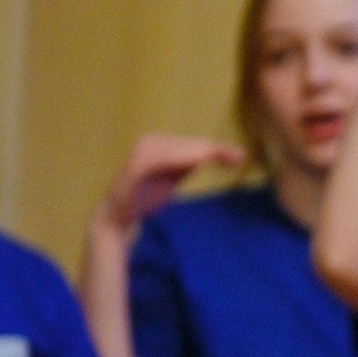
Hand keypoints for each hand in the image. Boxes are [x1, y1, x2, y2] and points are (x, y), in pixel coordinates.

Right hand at [104, 133, 240, 231]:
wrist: (117, 215)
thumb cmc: (145, 197)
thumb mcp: (172, 177)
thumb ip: (187, 164)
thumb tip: (213, 154)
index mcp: (160, 143)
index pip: (194, 145)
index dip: (217, 150)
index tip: (239, 157)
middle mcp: (151, 141)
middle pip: (192, 145)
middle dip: (217, 150)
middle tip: (240, 157)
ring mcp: (144, 149)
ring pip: (183, 149)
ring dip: (207, 152)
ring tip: (230, 158)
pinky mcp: (139, 162)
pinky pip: (167, 158)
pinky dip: (186, 157)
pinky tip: (204, 159)